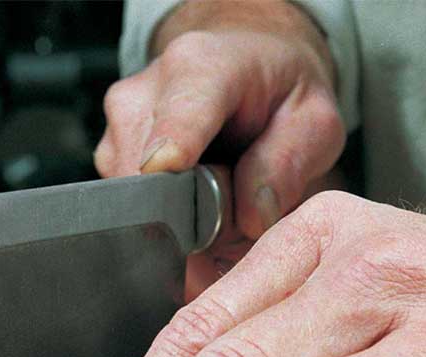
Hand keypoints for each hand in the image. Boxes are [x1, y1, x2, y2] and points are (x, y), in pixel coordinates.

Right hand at [94, 0, 343, 298]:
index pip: (179, 115)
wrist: (253, 66)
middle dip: (200, 214)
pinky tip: (204, 197)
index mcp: (202, 68)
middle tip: (245, 212)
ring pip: (142, 202)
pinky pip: (136, 208)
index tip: (170, 169)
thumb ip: (287, 166)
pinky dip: (174, 217)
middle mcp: (146, 91)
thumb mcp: (315, 122)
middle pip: (154, 177)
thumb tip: (251, 218)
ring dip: (189, 220)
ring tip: (228, 195)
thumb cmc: (284, 92)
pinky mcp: (110, 155)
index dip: (175, 147)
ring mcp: (121, 125)